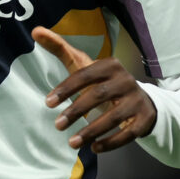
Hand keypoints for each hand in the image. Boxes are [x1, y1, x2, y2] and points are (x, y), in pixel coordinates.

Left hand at [32, 25, 156, 152]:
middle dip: (76, 111)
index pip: (85, 75)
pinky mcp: (144, 119)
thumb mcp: (84, 65)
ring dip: (91, 131)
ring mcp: (137, 100)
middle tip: (57, 125)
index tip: (48, 103)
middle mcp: (126, 80)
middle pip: (98, 95)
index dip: (66, 89)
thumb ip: (60, 48)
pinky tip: (94, 148)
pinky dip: (110, 143)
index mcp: (110, 65)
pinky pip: (127, 134)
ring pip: (113, 117)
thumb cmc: (103, 82)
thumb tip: (35, 30)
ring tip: (71, 142)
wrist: (139, 100)